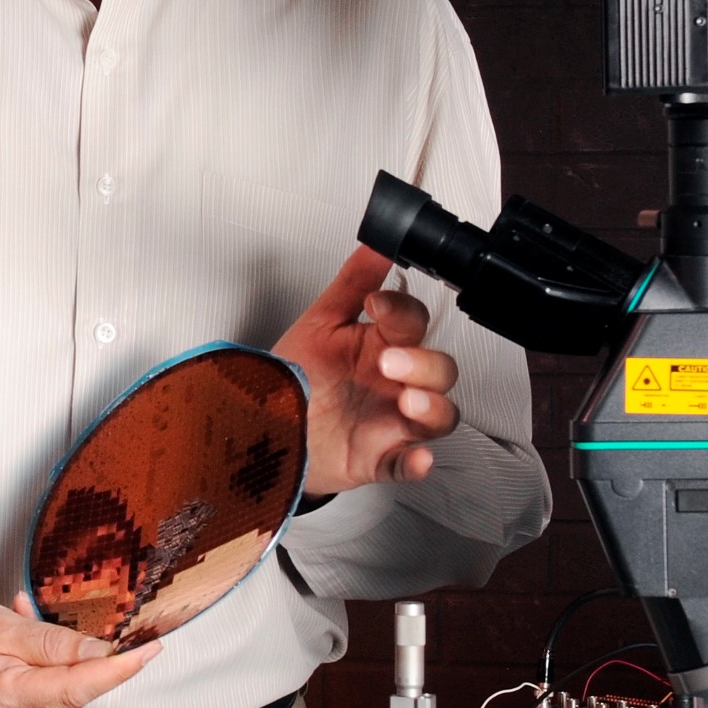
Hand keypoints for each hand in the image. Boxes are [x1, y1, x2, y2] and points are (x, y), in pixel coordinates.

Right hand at [0, 594, 160, 707]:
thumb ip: (53, 644)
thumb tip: (102, 655)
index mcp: (7, 700)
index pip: (82, 686)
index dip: (121, 667)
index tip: (151, 649)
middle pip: (77, 691)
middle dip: (87, 656)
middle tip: (72, 619)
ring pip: (66, 693)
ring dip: (61, 659)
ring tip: (24, 626)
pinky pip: (50, 697)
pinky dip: (47, 670)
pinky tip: (24, 644)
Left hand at [275, 245, 460, 494]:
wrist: (268, 426)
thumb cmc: (298, 376)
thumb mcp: (319, 323)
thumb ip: (352, 283)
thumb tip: (376, 243)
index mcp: (381, 346)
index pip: (413, 323)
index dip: (403, 313)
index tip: (378, 306)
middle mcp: (394, 384)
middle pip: (440, 370)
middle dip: (423, 364)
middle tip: (388, 362)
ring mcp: (392, 422)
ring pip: (439, 416)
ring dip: (432, 408)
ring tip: (407, 403)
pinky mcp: (380, 458)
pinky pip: (408, 464)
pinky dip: (416, 464)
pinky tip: (416, 459)